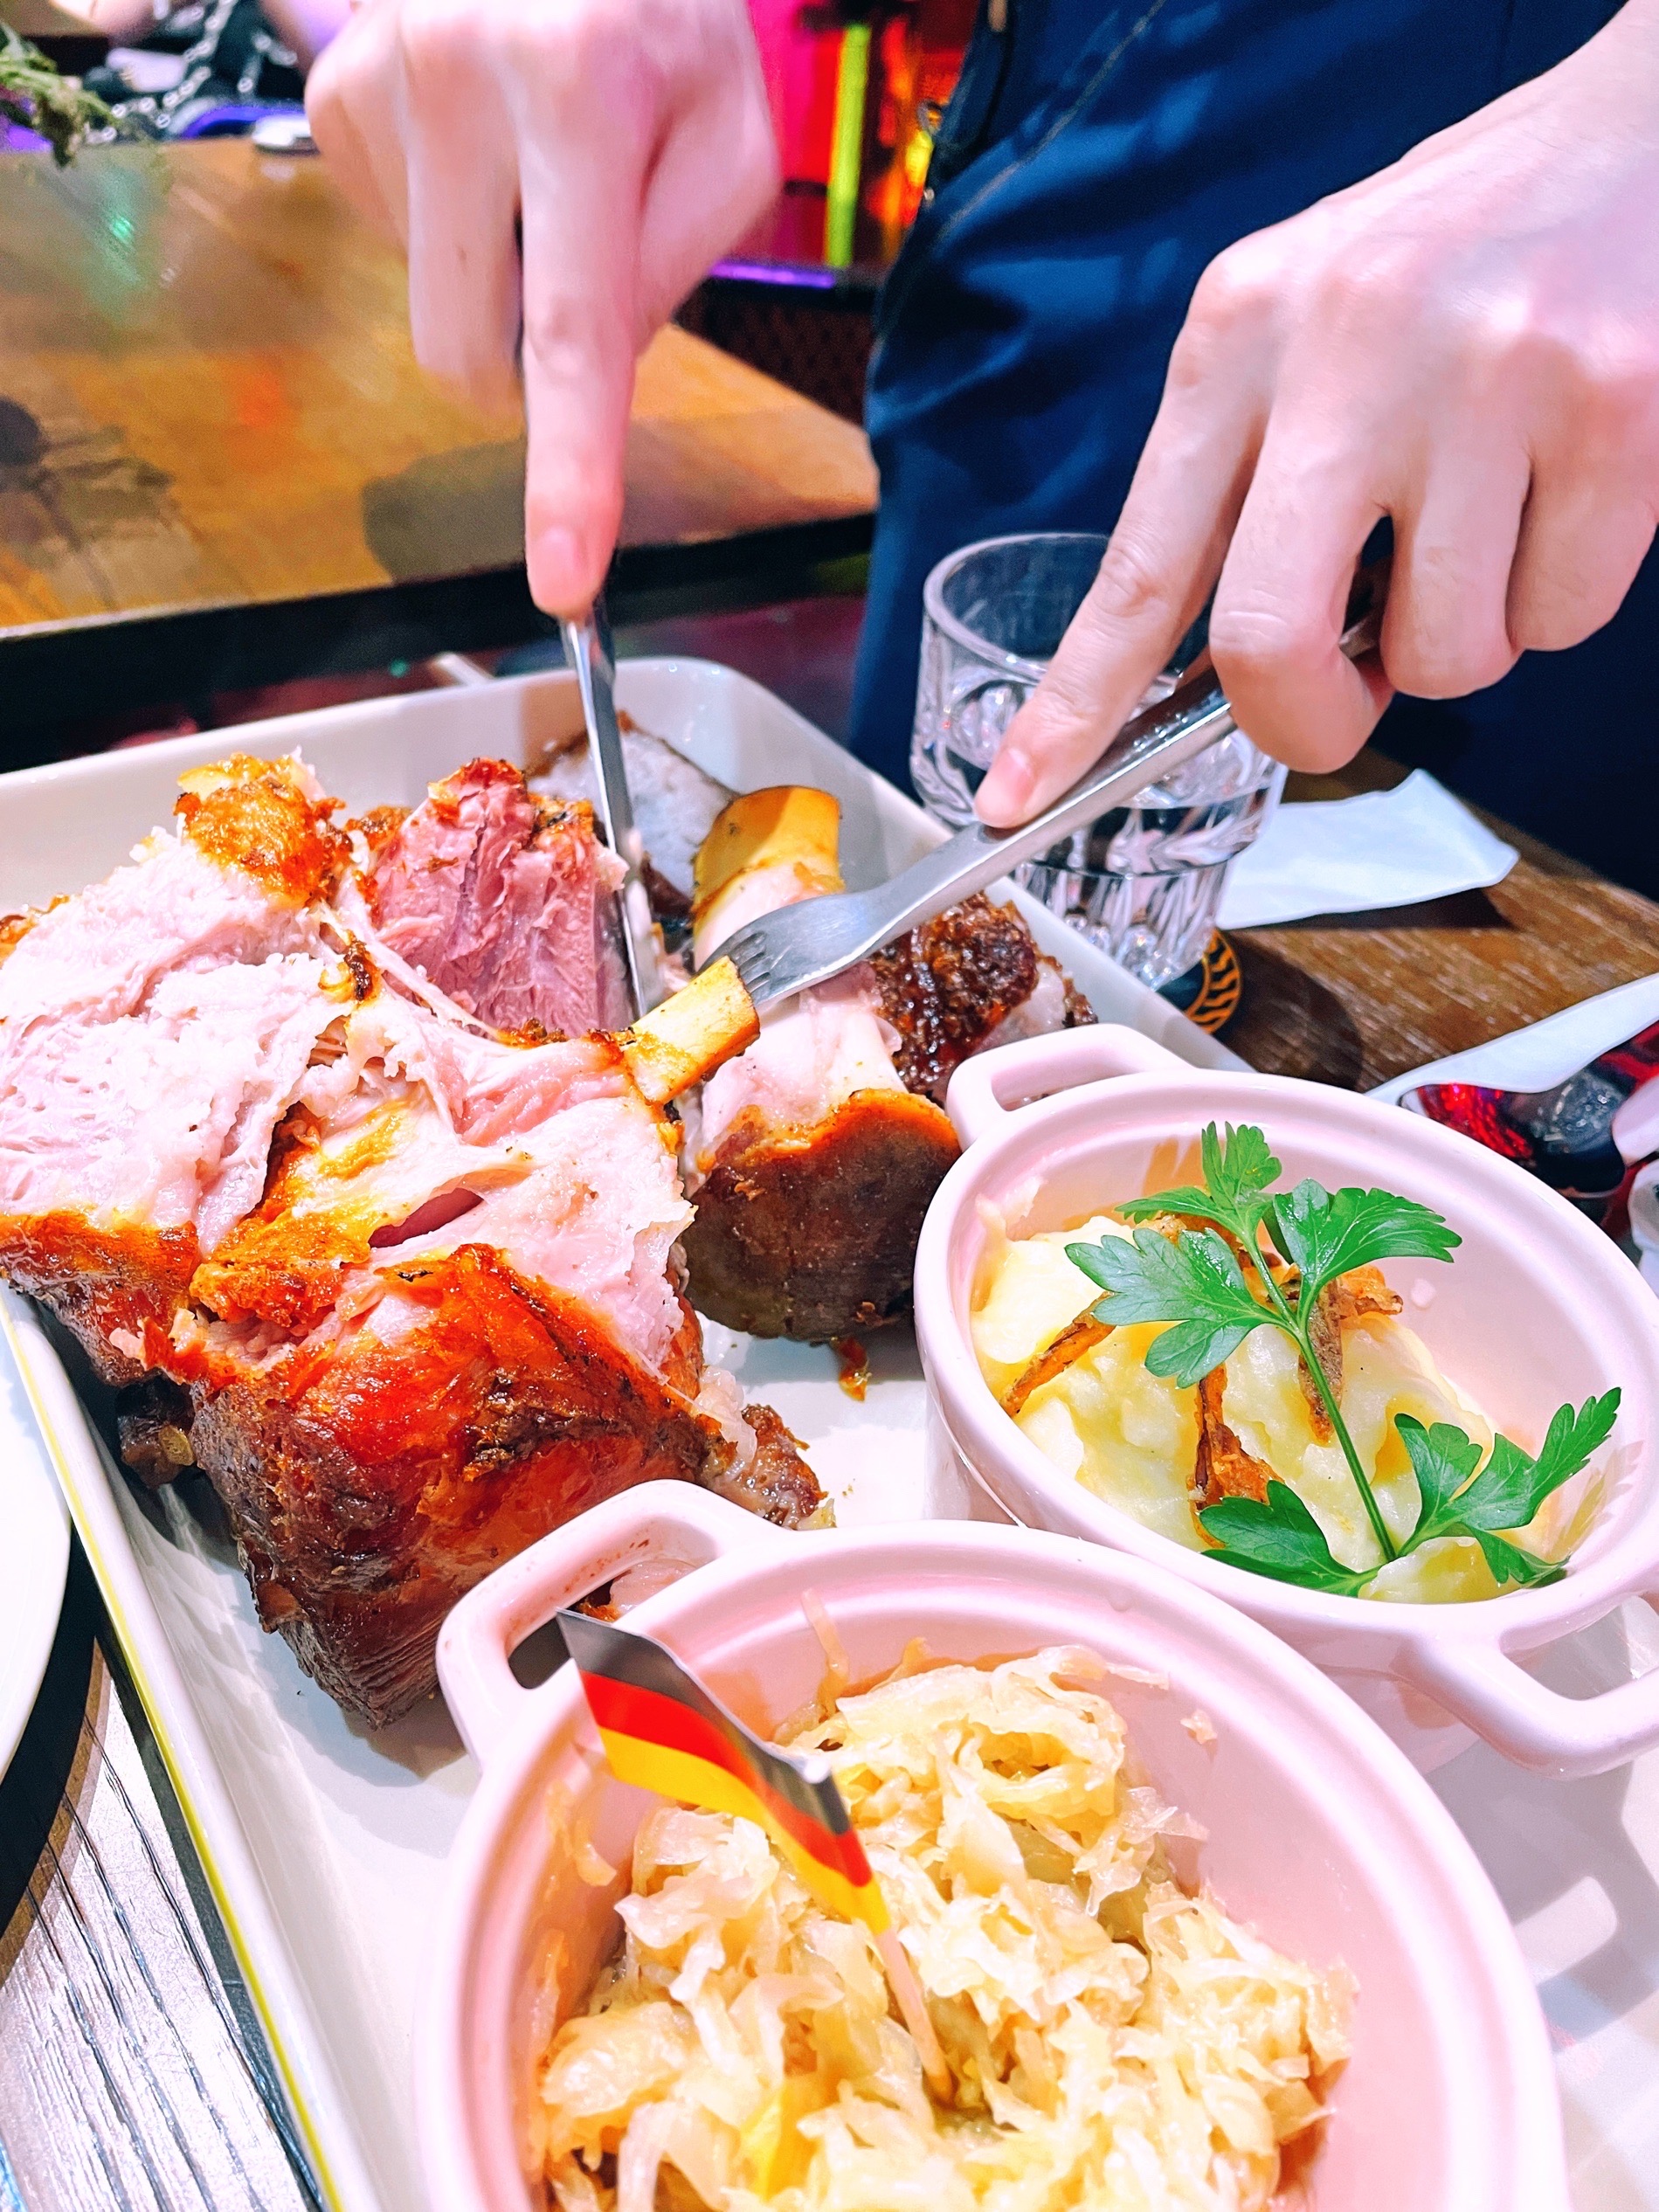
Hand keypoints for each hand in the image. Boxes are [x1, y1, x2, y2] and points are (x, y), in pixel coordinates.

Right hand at [306, 0, 777, 615]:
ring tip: (538, 160)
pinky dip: (449, 221)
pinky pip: (391, 237)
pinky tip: (484, 142)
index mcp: (579, 91)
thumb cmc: (669, 21)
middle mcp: (455, 75)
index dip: (568, 473)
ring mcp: (377, 79)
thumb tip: (583, 369)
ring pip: (428, 304)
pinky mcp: (334, 90)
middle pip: (468, 355)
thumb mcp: (731, 137)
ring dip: (492, 275)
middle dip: (524, 368)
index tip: (561, 580)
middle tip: (577, 262)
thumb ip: (676, 266)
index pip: (573, 333)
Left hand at [977, 3, 1658, 824]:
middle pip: (1266, 647)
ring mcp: (1481, 379)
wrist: (1638, 133)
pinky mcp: (1610, 412)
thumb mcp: (1306, 327)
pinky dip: (1558, 596)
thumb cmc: (1458, 255)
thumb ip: (1254, 480)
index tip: (1014, 799)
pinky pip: (1558, 618)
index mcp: (1240, 336)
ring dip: (1463, 639)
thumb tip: (1237, 674)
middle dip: (1309, 723)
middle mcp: (1343, 352)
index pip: (1136, 568)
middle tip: (1347, 702)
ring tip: (1486, 525)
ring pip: (1442, 656)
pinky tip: (1563, 491)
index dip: (1072, 708)